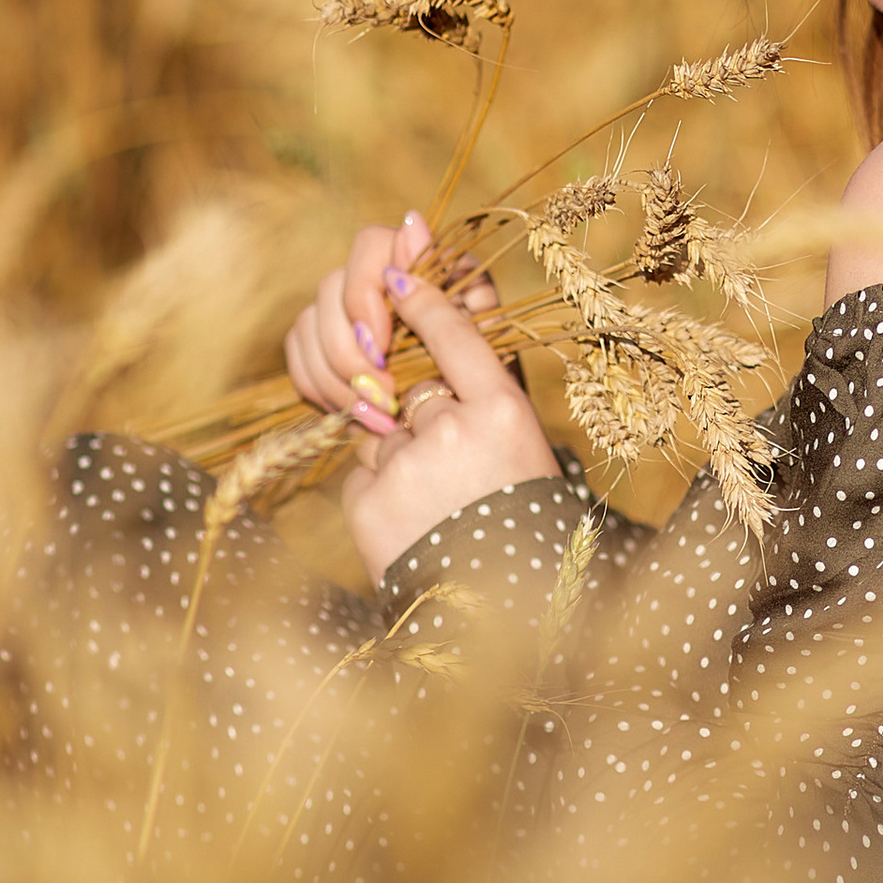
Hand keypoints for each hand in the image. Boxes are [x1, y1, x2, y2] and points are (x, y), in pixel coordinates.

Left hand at [285, 212, 558, 589]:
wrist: (500, 609)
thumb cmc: (520, 517)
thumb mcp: (520, 447)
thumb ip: (479, 393)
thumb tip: (432, 335)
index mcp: (504, 411)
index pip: (456, 332)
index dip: (422, 298)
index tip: (396, 273)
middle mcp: (454, 430)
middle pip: (411, 386)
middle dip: (416, 414)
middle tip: (447, 458)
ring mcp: (406, 465)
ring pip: (381, 433)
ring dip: (398, 458)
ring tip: (437, 504)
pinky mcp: (368, 500)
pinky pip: (361, 472)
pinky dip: (380, 492)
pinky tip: (413, 523)